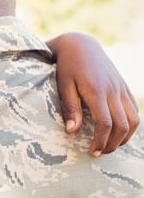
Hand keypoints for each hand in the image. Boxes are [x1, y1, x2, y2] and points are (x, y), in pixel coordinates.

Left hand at [47, 32, 139, 155]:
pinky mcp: (124, 87)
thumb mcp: (63, 84)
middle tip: (100, 153)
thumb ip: (70, 107)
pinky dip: (131, 125)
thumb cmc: (67, 65)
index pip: (105, 123)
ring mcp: (121, 88)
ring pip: (134, 119)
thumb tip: (71, 131)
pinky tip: (119, 132)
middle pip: (122, 125)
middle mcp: (113, 91)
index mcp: (96, 91)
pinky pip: (134, 110)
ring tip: (110, 146)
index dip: (101, 141)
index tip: (92, 152)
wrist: (80, 45)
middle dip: (113, 144)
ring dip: (125, 137)